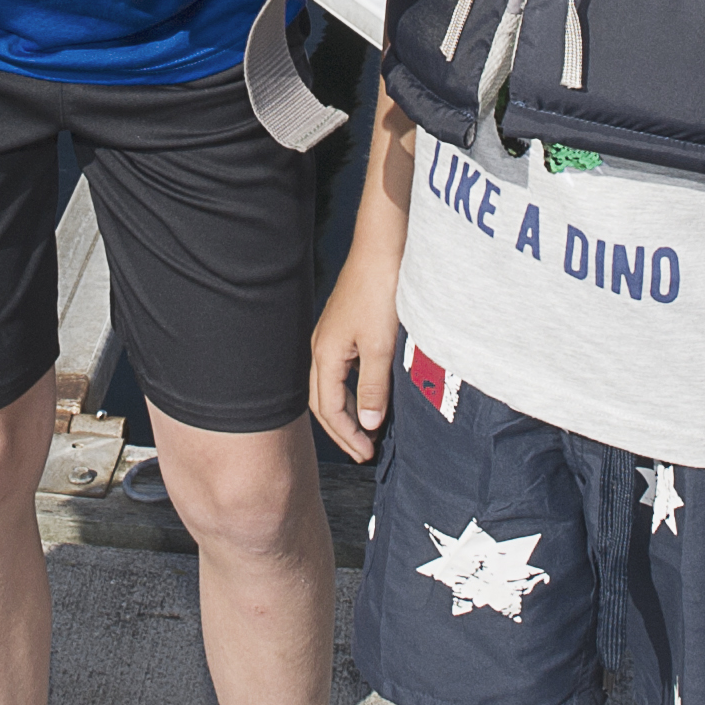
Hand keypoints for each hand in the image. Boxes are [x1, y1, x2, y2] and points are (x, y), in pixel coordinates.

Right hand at [306, 258, 402, 463]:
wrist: (382, 250)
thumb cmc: (380, 293)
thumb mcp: (381, 347)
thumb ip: (373, 389)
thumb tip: (366, 425)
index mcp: (325, 355)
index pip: (328, 408)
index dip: (347, 435)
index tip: (367, 453)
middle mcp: (322, 347)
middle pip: (323, 400)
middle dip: (342, 429)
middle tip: (365, 451)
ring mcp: (332, 337)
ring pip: (331, 386)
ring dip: (347, 411)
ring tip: (368, 430)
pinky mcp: (344, 328)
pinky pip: (342, 370)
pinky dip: (352, 390)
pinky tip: (370, 395)